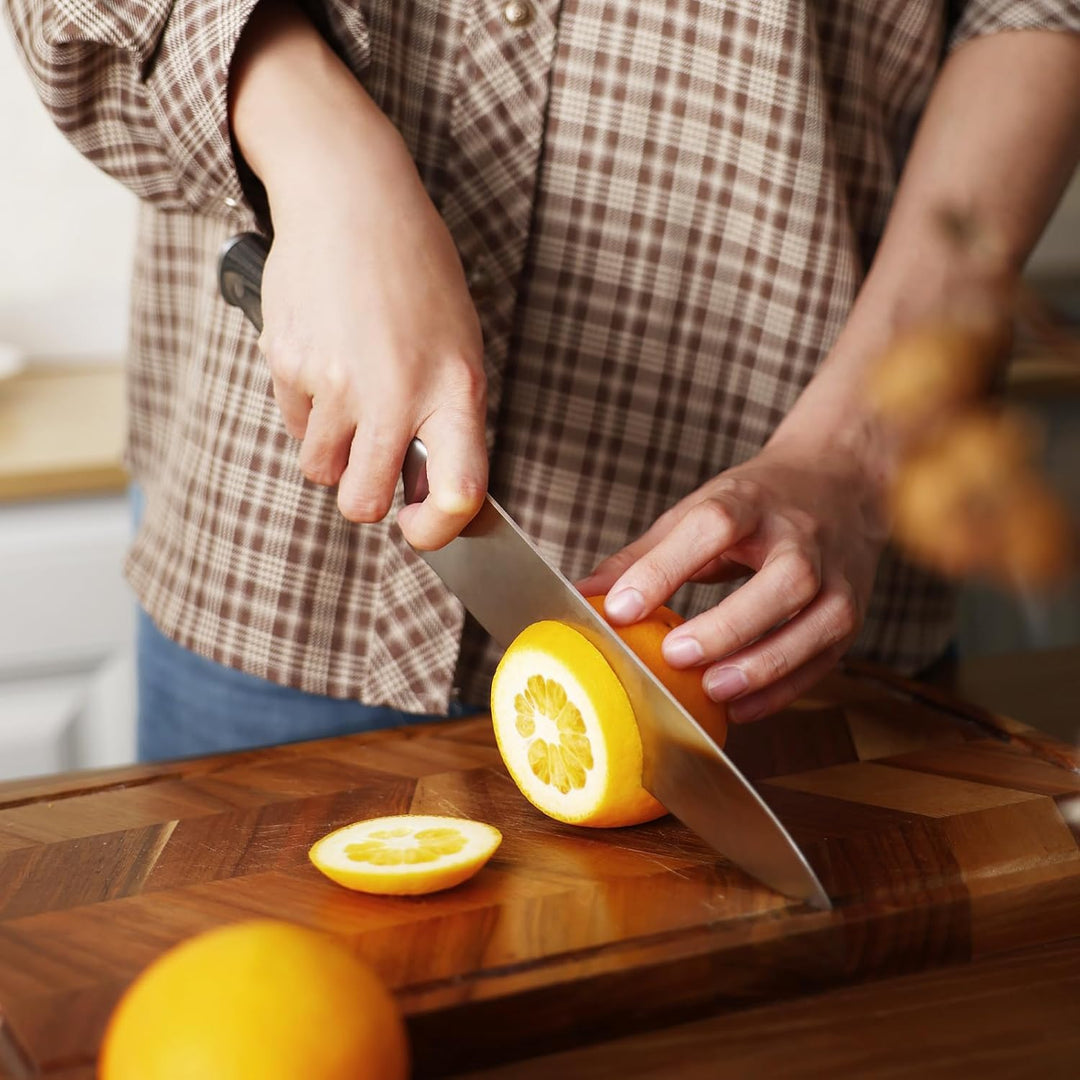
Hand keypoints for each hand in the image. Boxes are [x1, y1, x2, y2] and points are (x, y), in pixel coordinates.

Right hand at [230, 0, 486, 548]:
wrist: (351, 199)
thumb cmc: (416, 272)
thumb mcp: (458, 343)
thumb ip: (447, 417)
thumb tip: (427, 488)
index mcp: (454, 388)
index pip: (459, 492)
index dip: (439, 529)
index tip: (423, 526)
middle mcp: (395, 392)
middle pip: (362, 503)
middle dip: (365, 500)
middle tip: (372, 473)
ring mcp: (334, 381)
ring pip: (320, 470)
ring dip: (333, 453)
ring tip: (351, 398)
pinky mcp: (287, 363)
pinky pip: (294, 424)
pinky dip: (308, 411)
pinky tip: (327, 362)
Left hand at [577, 445, 887, 722]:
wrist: (840, 479)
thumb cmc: (756, 503)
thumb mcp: (699, 510)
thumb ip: (644, 555)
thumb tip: (584, 596)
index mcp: (751, 500)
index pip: (713, 525)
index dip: (665, 568)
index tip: (621, 609)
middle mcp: (803, 535)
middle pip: (784, 580)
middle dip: (731, 623)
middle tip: (676, 656)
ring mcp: (838, 574)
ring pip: (819, 621)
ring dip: (766, 663)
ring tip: (713, 691)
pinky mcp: (855, 610)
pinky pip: (828, 656)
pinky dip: (786, 688)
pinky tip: (742, 707)